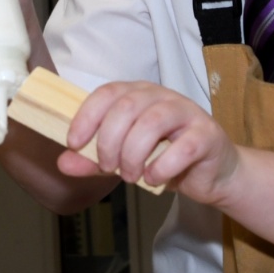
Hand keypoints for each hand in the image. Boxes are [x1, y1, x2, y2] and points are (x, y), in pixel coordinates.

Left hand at [62, 81, 241, 203]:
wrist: (210, 174)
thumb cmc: (163, 159)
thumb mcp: (121, 159)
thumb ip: (92, 160)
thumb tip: (63, 163)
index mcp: (137, 94)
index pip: (107, 93)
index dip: (87, 116)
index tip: (73, 143)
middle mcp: (160, 96)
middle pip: (127, 107)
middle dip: (109, 141)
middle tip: (108, 167)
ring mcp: (186, 112)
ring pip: (152, 122)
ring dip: (133, 154)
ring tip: (131, 176)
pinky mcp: (206, 134)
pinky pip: (183, 146)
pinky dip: (162, 166)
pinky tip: (153, 178)